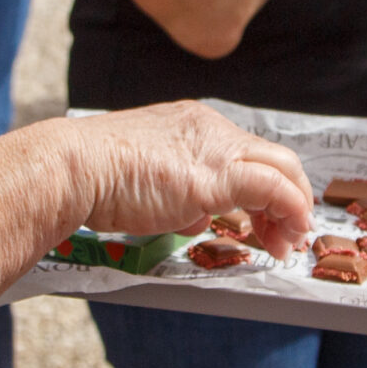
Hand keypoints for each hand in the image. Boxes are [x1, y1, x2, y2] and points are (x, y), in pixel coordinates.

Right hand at [61, 101, 315, 257]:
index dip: (263, 186)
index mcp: (193, 124)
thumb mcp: (147, 181)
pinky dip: (290, 210)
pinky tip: (287, 235)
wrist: (72, 168)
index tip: (264, 218)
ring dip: (294, 209)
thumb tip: (199, 216)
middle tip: (285, 234)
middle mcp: (211, 129)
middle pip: (274, 156)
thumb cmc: (94, 178)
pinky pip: (272, 188)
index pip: (245, 151)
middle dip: (289, 197)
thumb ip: (180, 194)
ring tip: (286, 243)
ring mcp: (215, 150)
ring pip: (283, 168)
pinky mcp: (216, 176)